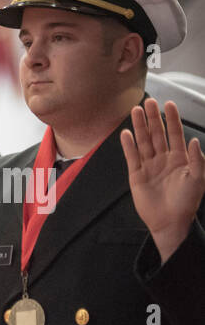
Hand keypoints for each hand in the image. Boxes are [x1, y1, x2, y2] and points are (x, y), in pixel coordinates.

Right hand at [121, 98, 204, 261]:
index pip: (175, 133)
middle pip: (157, 134)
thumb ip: (197, 159)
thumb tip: (194, 140)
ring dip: (140, 127)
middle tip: (148, 102)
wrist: (170, 221)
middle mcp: (164, 159)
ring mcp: (149, 166)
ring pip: (143, 142)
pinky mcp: (137, 175)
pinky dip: (128, 145)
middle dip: (153, 118)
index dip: (172, 119)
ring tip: (136, 111)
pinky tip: (126, 134)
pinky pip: (132, 157)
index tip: (169, 104)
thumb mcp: (198, 178)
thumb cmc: (186, 202)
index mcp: (181, 158)